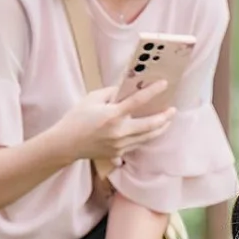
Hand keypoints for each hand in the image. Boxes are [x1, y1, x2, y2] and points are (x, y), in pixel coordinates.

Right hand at [50, 86, 175, 163]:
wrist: (65, 144)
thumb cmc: (76, 118)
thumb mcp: (92, 99)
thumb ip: (112, 93)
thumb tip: (128, 88)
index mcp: (112, 116)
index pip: (138, 101)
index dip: (153, 91)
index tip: (164, 84)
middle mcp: (119, 132)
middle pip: (151, 125)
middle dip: (165, 117)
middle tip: (173, 110)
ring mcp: (120, 145)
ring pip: (148, 138)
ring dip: (160, 129)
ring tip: (167, 121)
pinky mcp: (118, 153)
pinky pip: (138, 144)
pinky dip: (146, 137)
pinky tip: (151, 131)